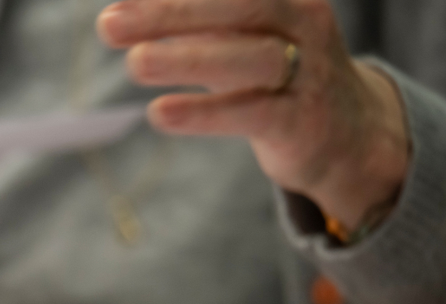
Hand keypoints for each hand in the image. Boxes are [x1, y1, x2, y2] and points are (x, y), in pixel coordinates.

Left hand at [98, 0, 409, 231]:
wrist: (351, 134)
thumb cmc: (277, 73)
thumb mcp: (239, 36)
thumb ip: (191, 19)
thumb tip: (121, 12)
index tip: (123, 0)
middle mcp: (302, 23)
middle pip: (238, 7)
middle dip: (170, 13)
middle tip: (110, 25)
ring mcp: (307, 73)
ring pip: (248, 58)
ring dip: (186, 59)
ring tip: (134, 63)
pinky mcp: (301, 123)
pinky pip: (250, 113)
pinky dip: (204, 113)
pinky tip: (159, 113)